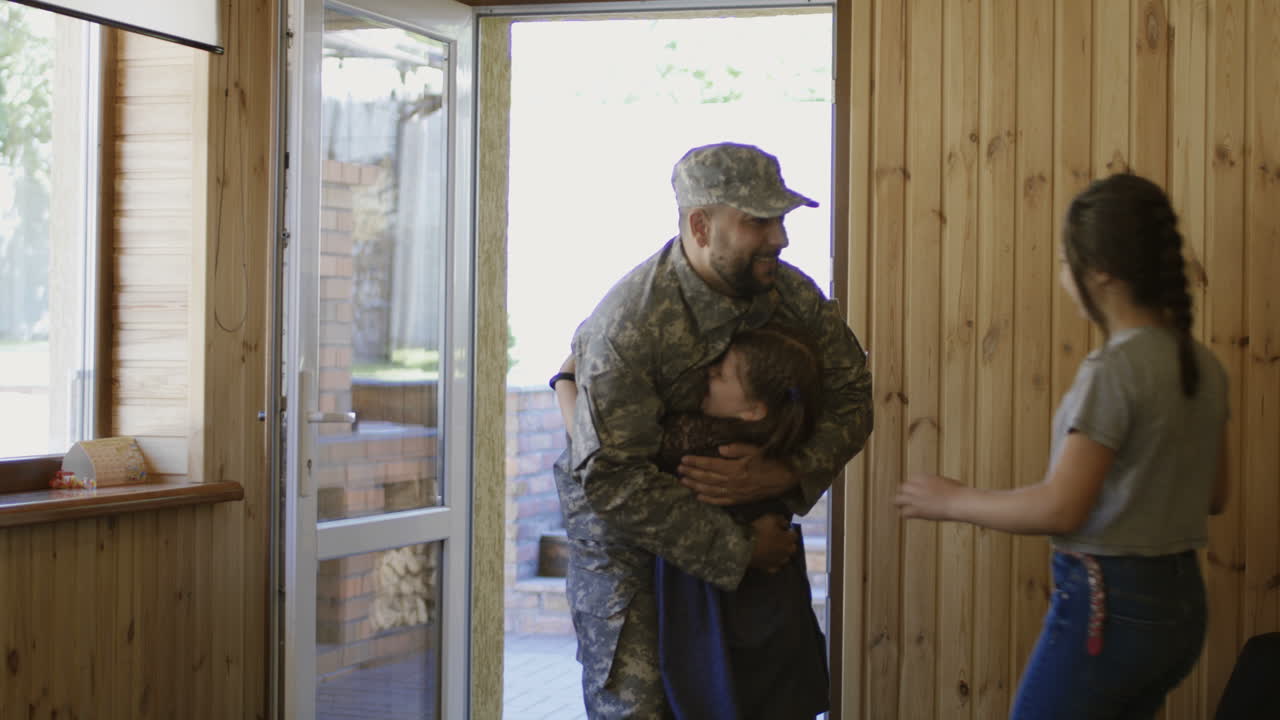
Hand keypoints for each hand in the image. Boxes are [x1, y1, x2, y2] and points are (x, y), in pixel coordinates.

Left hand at [678, 443, 795, 504]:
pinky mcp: (740, 500)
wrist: (786, 478)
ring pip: (711, 490)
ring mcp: (736, 493)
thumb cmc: (771, 460)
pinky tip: (698, 497)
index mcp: (736, 468)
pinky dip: (708, 500)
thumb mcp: (755, 449)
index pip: (711, 464)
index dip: (696, 462)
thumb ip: (737, 449)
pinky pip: (721, 501)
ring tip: (683, 481)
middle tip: (678, 469)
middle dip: (691, 473)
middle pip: (707, 478)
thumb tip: (719, 449)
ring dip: (695, 486)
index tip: (683, 459)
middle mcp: (733, 482)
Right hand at [748, 514, 796, 572]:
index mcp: (788, 540)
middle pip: (792, 549)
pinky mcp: (768, 568)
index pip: (794, 535)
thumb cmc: (759, 530)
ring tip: (775, 549)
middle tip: (781, 538)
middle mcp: (786, 552)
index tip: (784, 527)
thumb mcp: (770, 518)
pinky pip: (775, 567)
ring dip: (782, 554)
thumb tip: (786, 523)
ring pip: (785, 559)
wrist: (745, 546)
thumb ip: (780, 519)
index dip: (790, 530)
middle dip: (789, 543)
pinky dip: (774, 563)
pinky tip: (770, 560)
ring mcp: (778, 561)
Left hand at [894, 472, 964, 520]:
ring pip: (897, 500)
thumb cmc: (958, 492)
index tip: (916, 492)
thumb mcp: (946, 482)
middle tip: (907, 500)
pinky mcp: (916, 510)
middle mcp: (916, 486)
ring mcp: (914, 498)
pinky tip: (910, 516)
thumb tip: (939, 485)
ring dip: (900, 504)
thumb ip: (936, 483)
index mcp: (923, 477)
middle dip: (904, 494)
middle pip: (901, 488)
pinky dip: (906, 515)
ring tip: (902, 508)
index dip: (913, 487)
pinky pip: (903, 513)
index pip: (910, 480)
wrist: (959, 501)